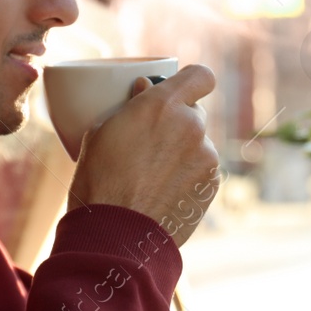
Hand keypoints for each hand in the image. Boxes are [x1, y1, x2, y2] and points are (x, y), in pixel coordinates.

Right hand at [67, 65, 220, 247]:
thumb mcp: (101, 131)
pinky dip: (187, 176)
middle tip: (152, 141)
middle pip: (195, 113)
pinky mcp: (212, 185)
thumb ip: (131, 104)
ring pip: (198, 144)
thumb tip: (145, 87)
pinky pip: (202, 170)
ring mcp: (206, 156)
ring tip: (151, 176)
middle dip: (178, 122)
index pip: (200, 76)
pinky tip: (162, 192)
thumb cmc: (99, 180)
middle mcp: (192, 125)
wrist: (115, 234)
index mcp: (163, 104)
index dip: (192, 82)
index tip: (180, 91)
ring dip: (182, 152)